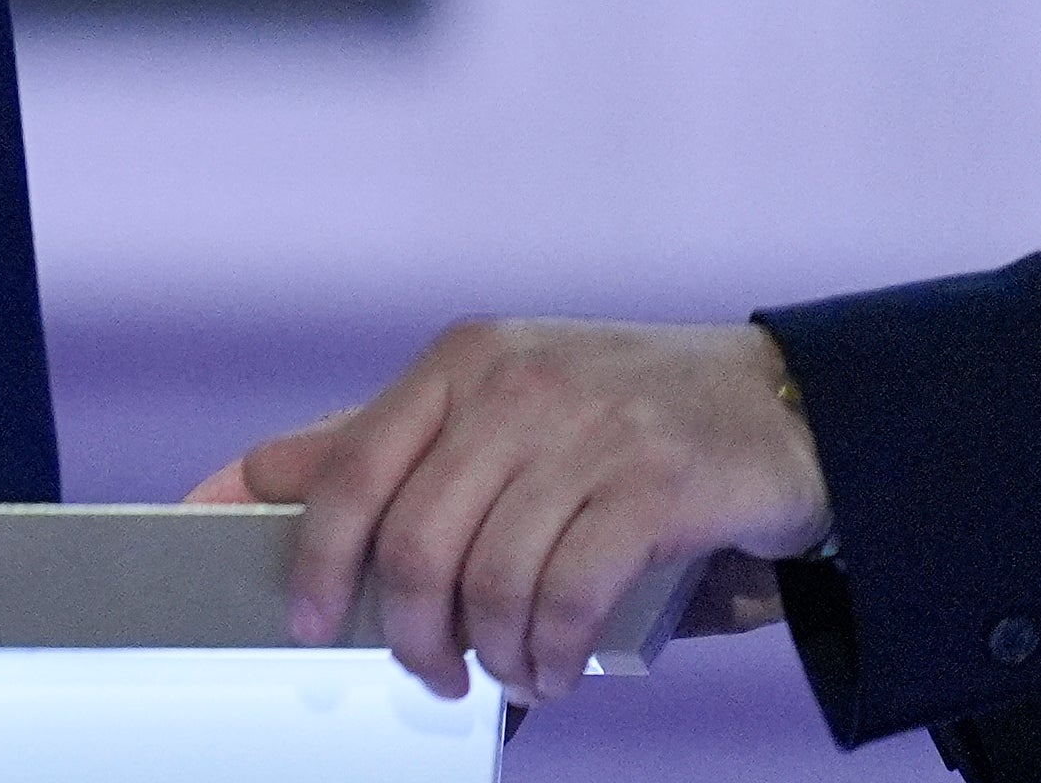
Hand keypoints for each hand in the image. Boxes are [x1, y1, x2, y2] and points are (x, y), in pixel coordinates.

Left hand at [192, 319, 830, 706]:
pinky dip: (552, 653)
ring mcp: (586, 431)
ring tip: (512, 673)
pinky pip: (569, 595)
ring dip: (492, 654)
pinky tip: (558, 669)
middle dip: (410, 633)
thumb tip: (250, 486)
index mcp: (459, 365)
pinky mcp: (656, 484)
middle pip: (412, 540)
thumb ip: (382, 446)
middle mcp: (512, 386)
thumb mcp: (495, 409)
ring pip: (489, 578)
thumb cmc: (622, 418)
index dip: (312, 556)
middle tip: (430, 673)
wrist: (790, 405)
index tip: (299, 620)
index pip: (347, 468)